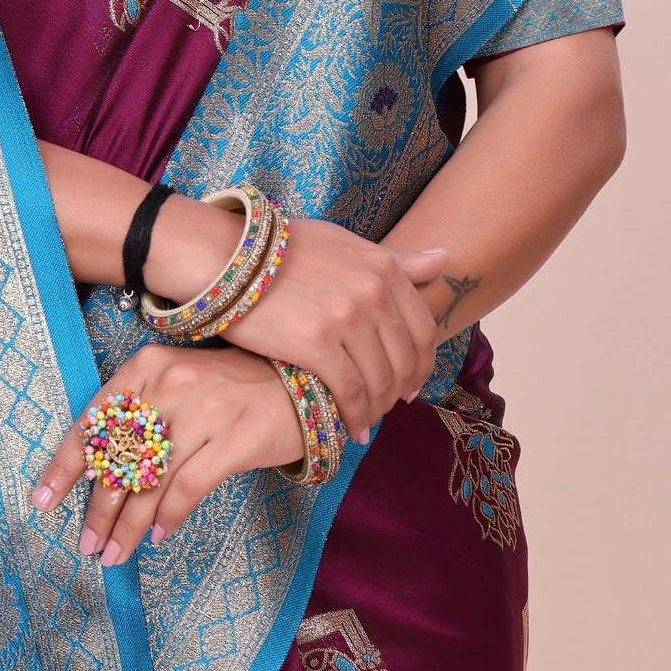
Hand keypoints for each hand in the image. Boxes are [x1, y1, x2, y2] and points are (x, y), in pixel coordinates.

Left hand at [30, 341, 301, 566]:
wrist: (304, 382)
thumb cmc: (232, 389)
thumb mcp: (179, 384)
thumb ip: (142, 415)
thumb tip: (99, 473)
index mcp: (147, 366)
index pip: (95, 420)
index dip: (66, 464)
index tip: (44, 500)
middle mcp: (171, 383)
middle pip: (120, 458)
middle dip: (98, 509)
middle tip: (85, 545)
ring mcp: (205, 410)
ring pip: (150, 480)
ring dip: (128, 525)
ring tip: (114, 555)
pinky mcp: (235, 438)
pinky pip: (189, 488)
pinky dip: (170, 517)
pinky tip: (158, 537)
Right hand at [218, 219, 447, 437]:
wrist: (226, 255)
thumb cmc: (280, 248)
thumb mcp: (343, 242)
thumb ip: (394, 258)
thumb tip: (444, 259)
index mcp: (383, 267)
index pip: (423, 328)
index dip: (421, 363)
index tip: (411, 383)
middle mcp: (373, 291)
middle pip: (405, 359)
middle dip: (400, 391)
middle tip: (387, 407)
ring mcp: (347, 318)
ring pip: (380, 381)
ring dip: (377, 408)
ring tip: (365, 419)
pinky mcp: (318, 344)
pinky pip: (351, 392)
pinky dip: (355, 416)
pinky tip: (349, 427)